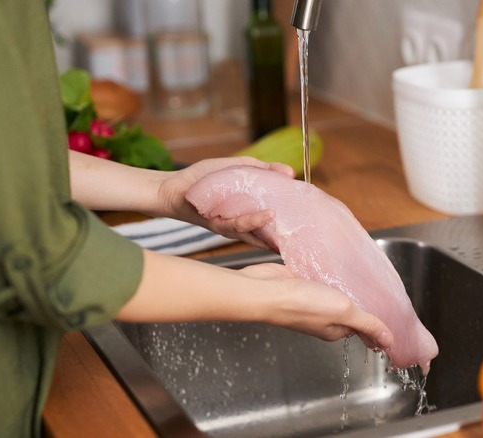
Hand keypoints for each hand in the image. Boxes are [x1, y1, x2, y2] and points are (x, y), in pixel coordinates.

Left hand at [158, 157, 294, 249]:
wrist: (172, 188)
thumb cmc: (204, 179)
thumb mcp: (239, 168)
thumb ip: (264, 169)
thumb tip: (291, 171)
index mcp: (249, 212)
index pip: (274, 220)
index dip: (290, 222)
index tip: (310, 221)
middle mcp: (242, 224)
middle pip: (268, 233)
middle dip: (285, 234)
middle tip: (306, 233)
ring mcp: (230, 226)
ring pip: (255, 231)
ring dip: (269, 227)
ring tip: (283, 218)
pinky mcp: (217, 224)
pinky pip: (237, 226)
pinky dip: (253, 221)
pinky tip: (266, 215)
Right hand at [239, 263, 393, 349]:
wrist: (265, 290)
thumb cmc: (301, 304)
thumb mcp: (343, 312)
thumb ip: (367, 324)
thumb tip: (389, 342)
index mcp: (336, 329)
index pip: (363, 326)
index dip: (377, 319)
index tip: (392, 310)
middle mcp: (324, 318)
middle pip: (349, 310)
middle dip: (362, 300)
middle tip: (378, 285)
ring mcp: (311, 302)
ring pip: (335, 294)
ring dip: (345, 285)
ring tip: (359, 272)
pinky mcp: (301, 285)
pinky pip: (320, 281)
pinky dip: (329, 275)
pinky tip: (334, 266)